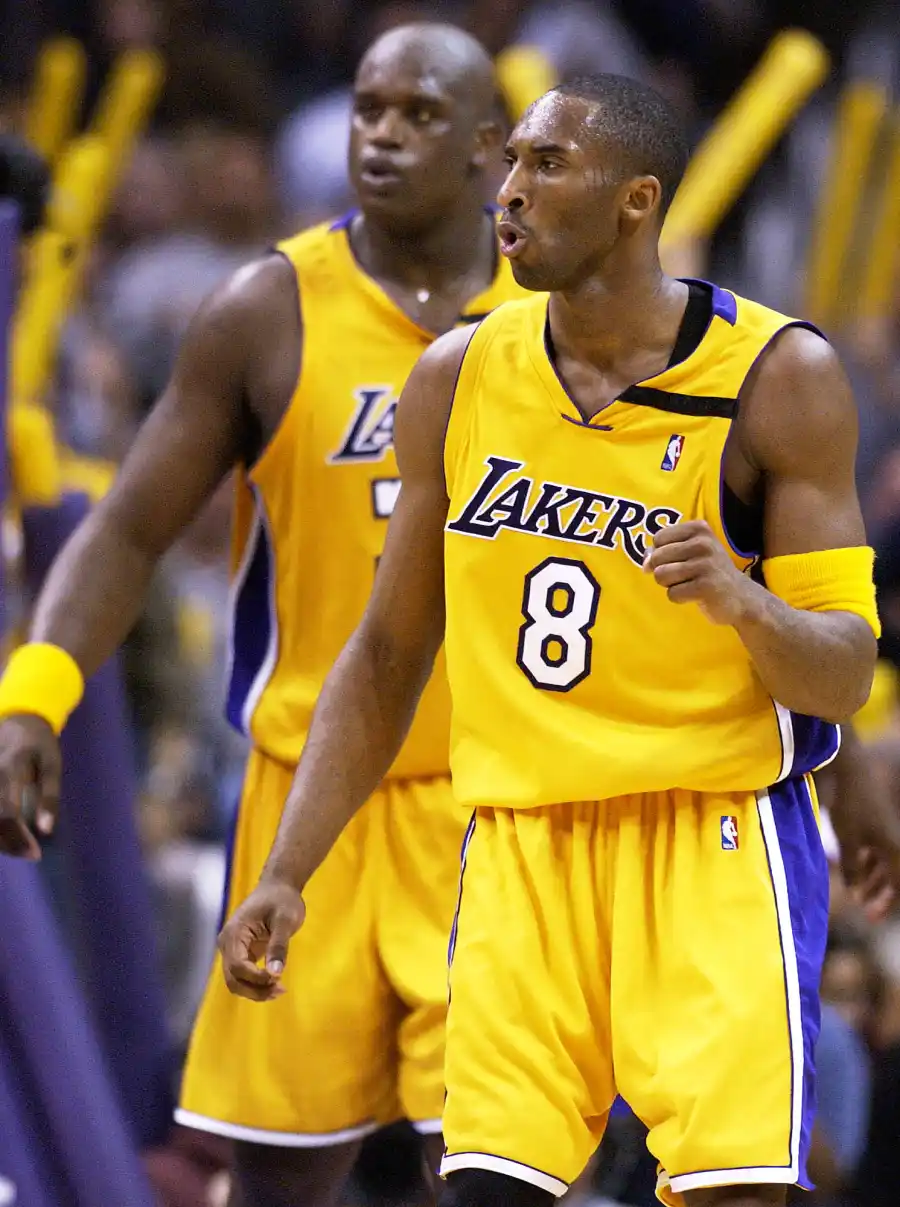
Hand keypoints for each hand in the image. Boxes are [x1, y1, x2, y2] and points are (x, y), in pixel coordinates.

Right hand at [0, 714, 61, 859]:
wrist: (17, 720)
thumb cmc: (39, 747)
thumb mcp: (52, 765)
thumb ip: (49, 797)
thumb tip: (46, 830)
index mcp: (12, 767)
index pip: (6, 812)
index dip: (17, 838)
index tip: (34, 854)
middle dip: (9, 843)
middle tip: (29, 854)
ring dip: (0, 838)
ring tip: (19, 845)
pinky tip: (8, 836)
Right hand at [218, 877, 305, 1001]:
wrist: (278, 887)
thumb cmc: (282, 899)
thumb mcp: (285, 919)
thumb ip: (279, 946)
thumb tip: (275, 973)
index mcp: (234, 933)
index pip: (238, 965)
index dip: (256, 977)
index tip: (279, 978)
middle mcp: (227, 944)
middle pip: (233, 979)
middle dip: (255, 990)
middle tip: (281, 990)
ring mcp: (232, 950)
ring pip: (236, 981)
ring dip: (255, 991)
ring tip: (280, 989)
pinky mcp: (241, 954)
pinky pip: (243, 976)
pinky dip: (256, 984)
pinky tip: (274, 984)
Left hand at [644, 519, 751, 624]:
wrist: (742, 597)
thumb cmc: (710, 572)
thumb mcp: (691, 552)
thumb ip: (664, 550)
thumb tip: (645, 563)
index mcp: (699, 528)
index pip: (658, 538)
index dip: (661, 553)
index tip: (679, 561)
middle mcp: (703, 543)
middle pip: (656, 558)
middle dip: (665, 571)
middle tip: (687, 576)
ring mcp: (705, 564)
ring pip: (661, 576)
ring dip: (671, 585)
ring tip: (691, 584)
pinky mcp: (705, 587)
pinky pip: (672, 594)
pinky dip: (680, 598)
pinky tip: (697, 595)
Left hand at [827, 740, 899, 922]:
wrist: (850, 767)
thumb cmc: (850, 803)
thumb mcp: (848, 838)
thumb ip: (852, 867)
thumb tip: (853, 890)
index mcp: (894, 848)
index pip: (898, 886)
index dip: (887, 904)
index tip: (872, 919)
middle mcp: (895, 842)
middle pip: (894, 877)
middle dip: (881, 896)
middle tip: (867, 913)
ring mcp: (886, 831)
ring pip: (884, 863)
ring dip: (872, 881)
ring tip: (856, 894)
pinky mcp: (875, 822)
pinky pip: (876, 850)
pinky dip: (867, 863)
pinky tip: (853, 872)